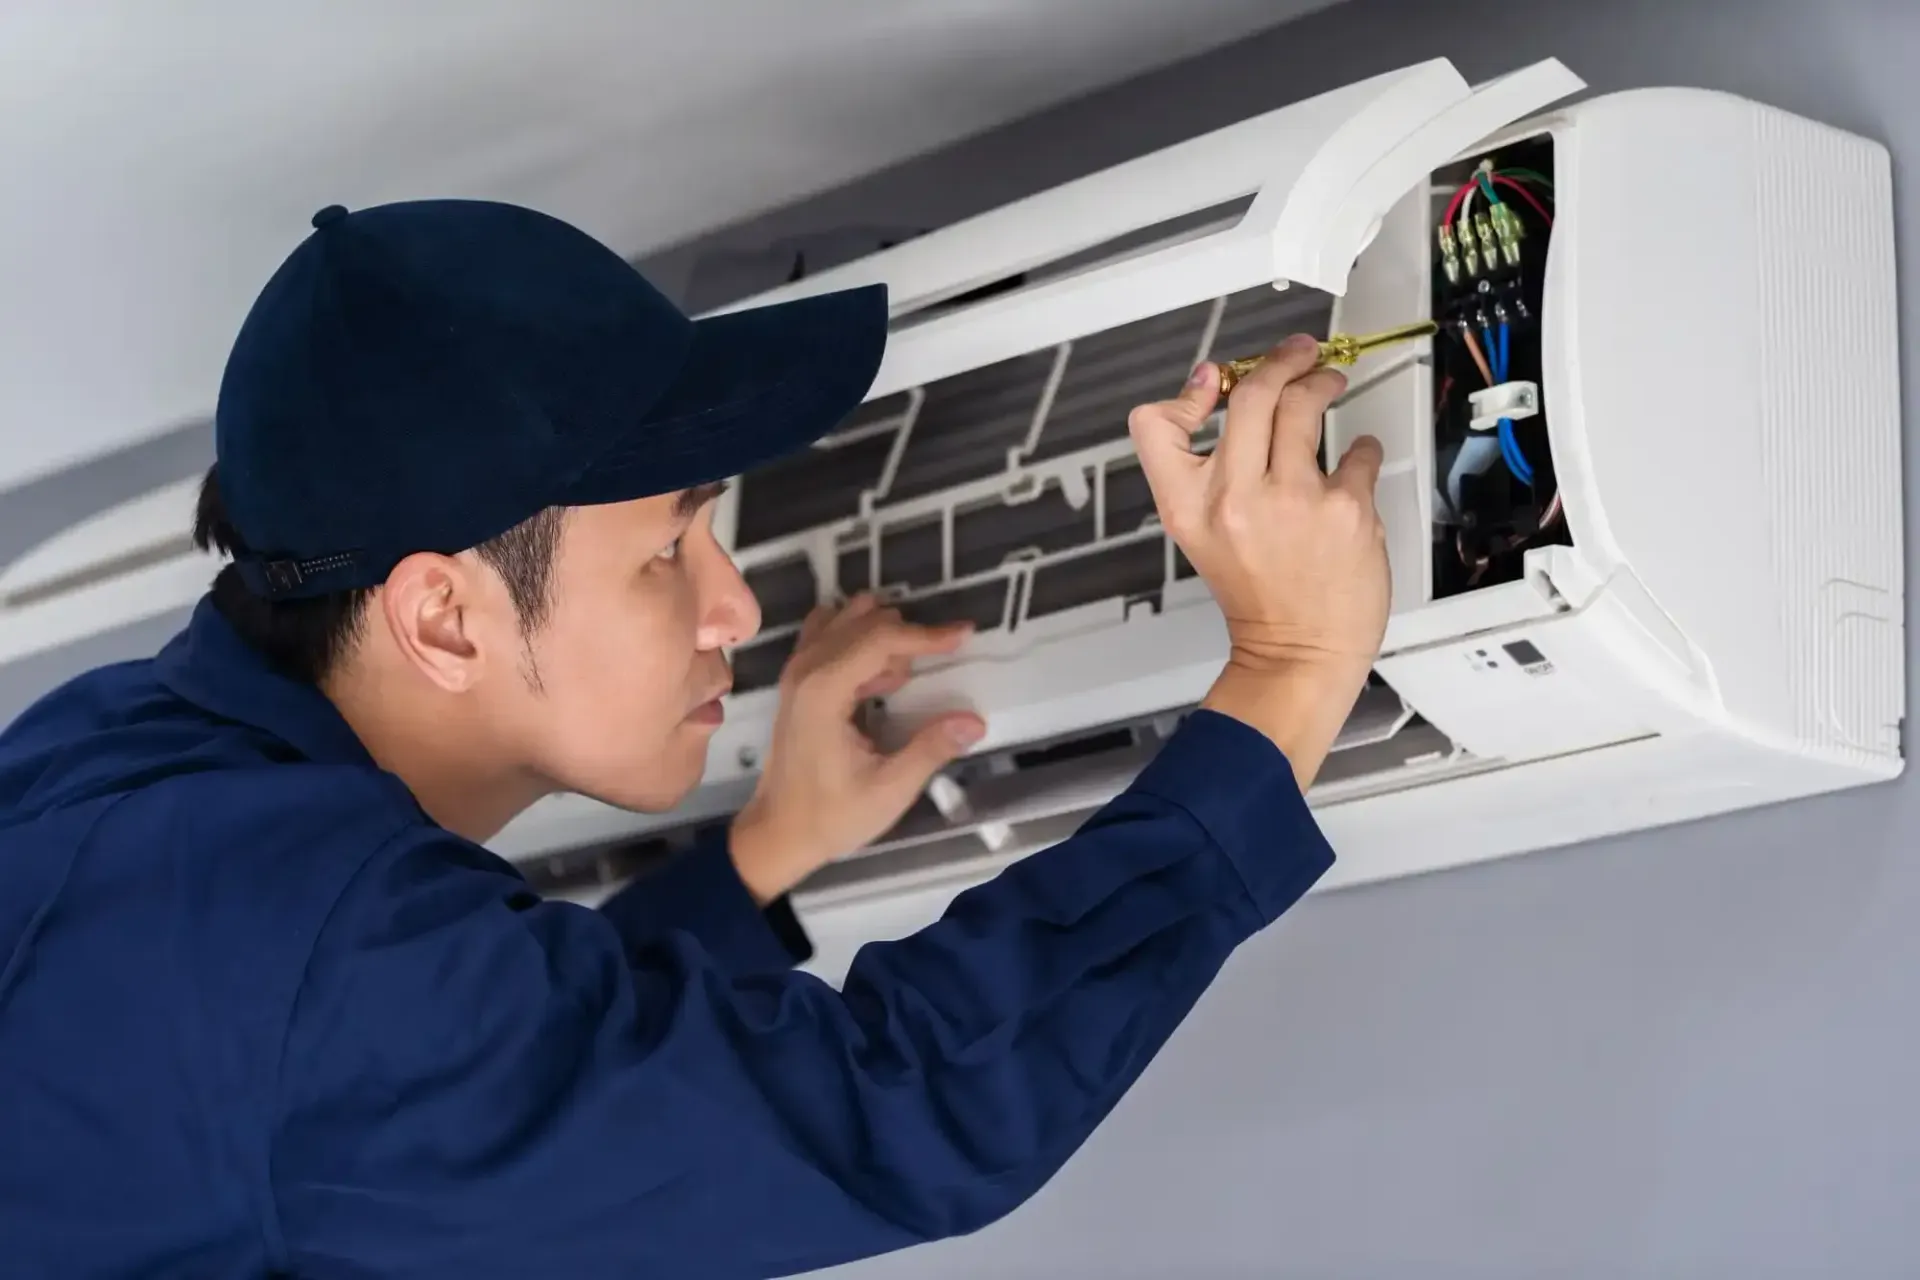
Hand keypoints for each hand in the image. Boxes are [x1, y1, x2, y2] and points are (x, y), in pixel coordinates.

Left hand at [728, 595, 987, 902]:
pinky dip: (858, 644)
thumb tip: (975, 721)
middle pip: (862, 621)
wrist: (778, 833)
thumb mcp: (890, 790)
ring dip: (880, 637)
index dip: (925, 634)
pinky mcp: (795, 683)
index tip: (964, 634)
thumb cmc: (832, 815)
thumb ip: (931, 749)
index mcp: (824, 691)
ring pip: (843, 622)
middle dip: (906, 636)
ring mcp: (795, 673)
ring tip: (901, 681)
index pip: (879, 638)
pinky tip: (877, 681)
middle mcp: (805, 670)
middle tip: (935, 668)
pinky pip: (827, 638)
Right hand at [1127, 333, 1389, 785]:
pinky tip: (1356, 462)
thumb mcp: (1202, 532)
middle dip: (1280, 361)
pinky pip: (1358, 452)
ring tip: (1328, 384)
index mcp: (1190, 506)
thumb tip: (1217, 389)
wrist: (1299, 651)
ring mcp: (1293, 501)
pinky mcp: (1344, 510)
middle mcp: (1236, 498)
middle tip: (1298, 354)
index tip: (1215, 382)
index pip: (1156, 425)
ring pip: (1305, 405)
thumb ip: (1205, 466)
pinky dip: (1361, 449)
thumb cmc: (1258, 593)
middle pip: (1251, 394)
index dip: (1186, 393)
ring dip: (1321, 383)